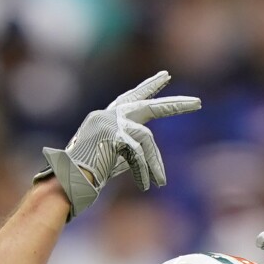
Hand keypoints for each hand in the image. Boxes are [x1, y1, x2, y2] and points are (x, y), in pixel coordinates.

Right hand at [35, 72, 199, 217]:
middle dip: (174, 106)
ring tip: (161, 182)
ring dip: (156, 163)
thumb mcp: (113, 159)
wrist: (66, 183)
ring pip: (146, 139)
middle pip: (148, 105)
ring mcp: (109, 123)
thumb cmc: (86, 176)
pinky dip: (145, 171)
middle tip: (198, 103)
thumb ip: (130, 150)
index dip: (149, 87)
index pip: (131, 98)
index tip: (165, 77)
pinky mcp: (112, 135)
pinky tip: (147, 185)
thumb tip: (150, 154)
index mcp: (104, 118)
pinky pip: (139, 154)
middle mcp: (107, 115)